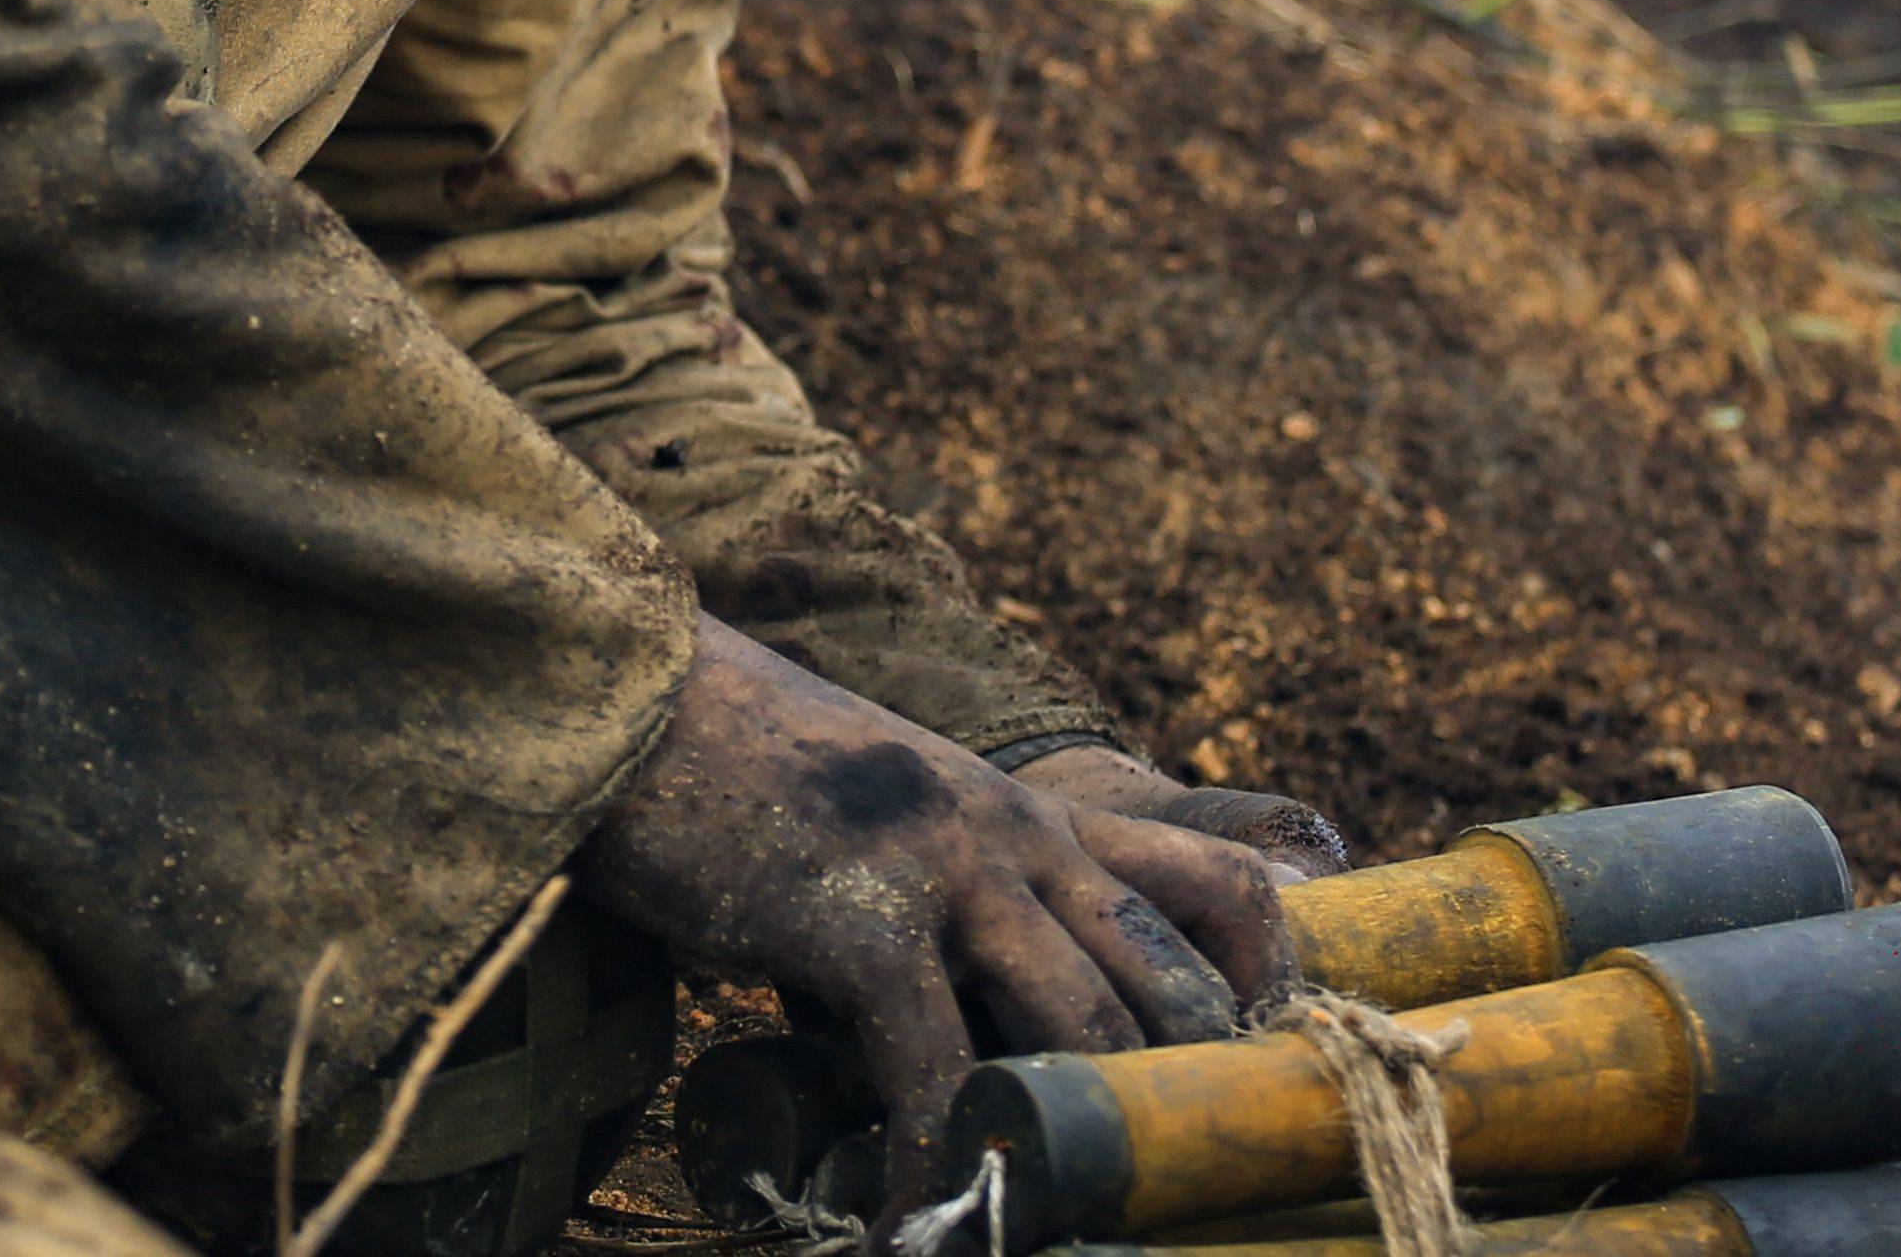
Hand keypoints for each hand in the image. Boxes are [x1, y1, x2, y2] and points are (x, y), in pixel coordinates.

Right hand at [575, 620, 1299, 1218]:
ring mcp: (951, 874)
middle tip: (1160, 1183)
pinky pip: (934, 1075)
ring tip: (1057, 1221)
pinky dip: (935, 1167)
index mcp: (1035, 815)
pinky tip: (910, 1230)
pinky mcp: (863, 922)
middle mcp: (1020, 837)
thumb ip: (949, 910)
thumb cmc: (744, 772)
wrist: (633, 697)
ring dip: (1080, 1144)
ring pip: (1087, 1027)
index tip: (1254, 1075)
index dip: (1267, 987)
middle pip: (1174, 979)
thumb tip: (957, 1047)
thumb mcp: (891, 818)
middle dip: (1185, 1098)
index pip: (1220, 886)